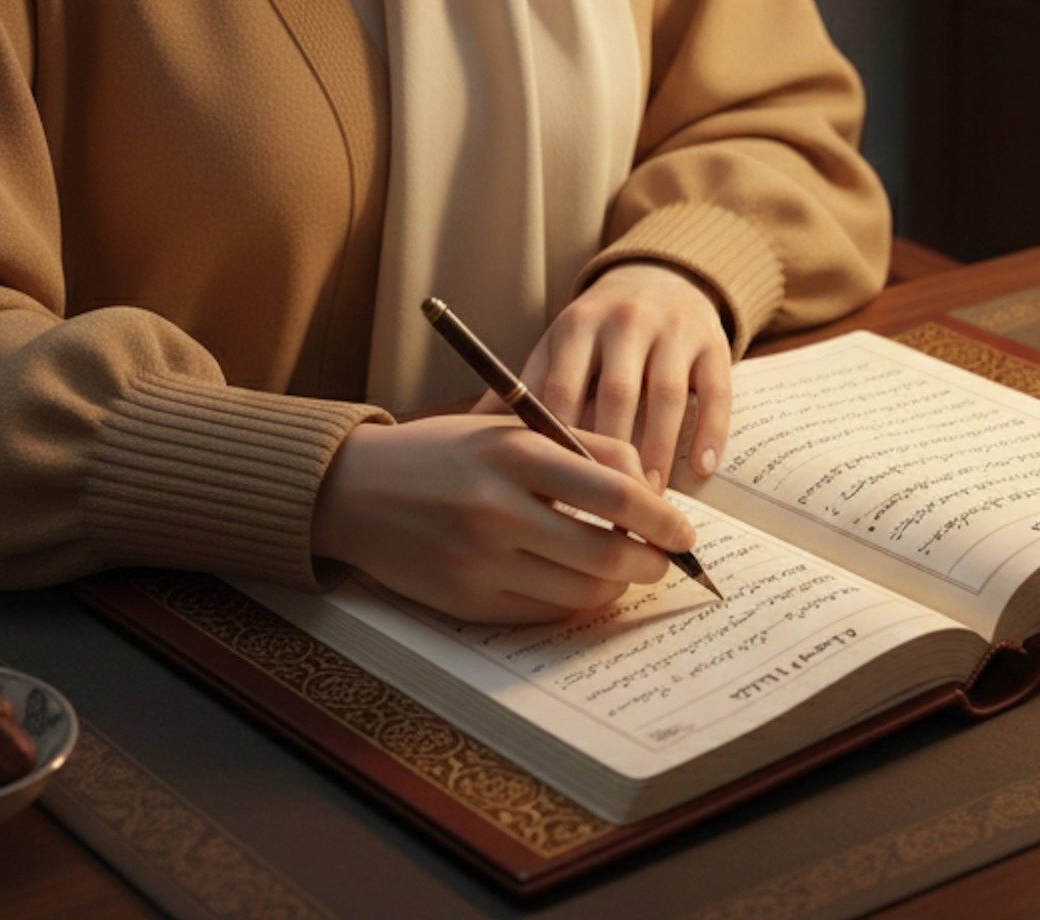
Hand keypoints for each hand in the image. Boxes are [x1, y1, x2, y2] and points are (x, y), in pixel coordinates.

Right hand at [310, 416, 695, 621]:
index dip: (663, 516)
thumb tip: (649, 490)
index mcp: (515, 452)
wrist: (356, 490)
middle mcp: (501, 507)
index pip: (617, 489)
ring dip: (618, 585)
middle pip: (610, 550)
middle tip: (666, 559)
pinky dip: (575, 601)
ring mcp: (483, 560)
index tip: (683, 529)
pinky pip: (547, 612)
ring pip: (584, 588)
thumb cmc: (444, 452)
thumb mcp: (507, 427)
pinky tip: (580, 583)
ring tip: (626, 571)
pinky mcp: (469, 601)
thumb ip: (578, 449)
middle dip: (653, 562)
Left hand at [515, 262, 732, 491]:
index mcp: (576, 327)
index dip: (561, 444)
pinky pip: (716, 389)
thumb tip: (465, 437)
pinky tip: (703, 470)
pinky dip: (711, 432)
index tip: (555, 495)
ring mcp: (671, 330)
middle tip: (609, 514)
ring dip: (659, 452)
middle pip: (618, 393)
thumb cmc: (596, 333)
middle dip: (614, 456)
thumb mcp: (556, 348)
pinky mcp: (712, 341)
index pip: (564, 388)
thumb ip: (523, 391)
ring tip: (650, 503)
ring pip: (668, 396)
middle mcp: (623, 322)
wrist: (657, 278)